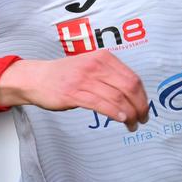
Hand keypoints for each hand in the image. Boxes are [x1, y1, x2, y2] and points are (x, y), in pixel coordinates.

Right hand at [0, 51, 150, 128]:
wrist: (37, 78)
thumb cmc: (65, 75)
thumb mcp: (91, 66)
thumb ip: (110, 75)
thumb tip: (133, 94)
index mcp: (103, 57)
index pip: (133, 77)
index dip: (142, 95)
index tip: (144, 107)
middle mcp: (96, 65)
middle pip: (129, 87)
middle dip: (140, 106)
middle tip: (143, 118)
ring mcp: (85, 79)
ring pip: (117, 97)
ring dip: (130, 114)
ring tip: (133, 124)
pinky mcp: (74, 93)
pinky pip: (101, 104)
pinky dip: (116, 113)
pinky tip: (122, 120)